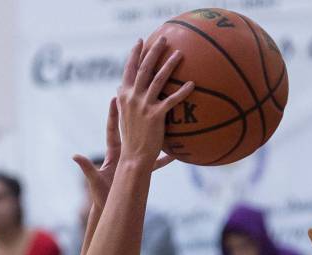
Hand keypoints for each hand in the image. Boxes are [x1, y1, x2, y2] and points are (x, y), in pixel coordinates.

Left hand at [74, 94, 175, 210]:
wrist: (110, 207)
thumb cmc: (100, 195)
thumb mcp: (95, 179)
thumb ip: (86, 167)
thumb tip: (75, 155)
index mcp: (112, 153)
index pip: (113, 129)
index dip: (114, 114)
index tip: (116, 97)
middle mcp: (124, 154)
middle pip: (131, 130)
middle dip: (137, 116)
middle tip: (143, 100)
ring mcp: (135, 161)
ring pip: (147, 144)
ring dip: (156, 134)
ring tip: (165, 120)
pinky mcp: (142, 172)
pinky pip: (156, 163)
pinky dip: (165, 158)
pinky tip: (176, 152)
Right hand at [115, 37, 192, 168]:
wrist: (133, 159)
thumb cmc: (131, 142)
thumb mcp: (123, 119)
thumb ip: (123, 103)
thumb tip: (119, 91)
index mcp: (124, 98)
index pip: (128, 71)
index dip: (134, 55)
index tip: (140, 42)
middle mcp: (132, 99)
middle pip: (143, 69)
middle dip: (153, 51)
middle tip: (163, 38)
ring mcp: (143, 106)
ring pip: (158, 79)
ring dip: (169, 64)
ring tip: (180, 53)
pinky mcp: (155, 116)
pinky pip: (171, 100)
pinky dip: (182, 91)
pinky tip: (192, 84)